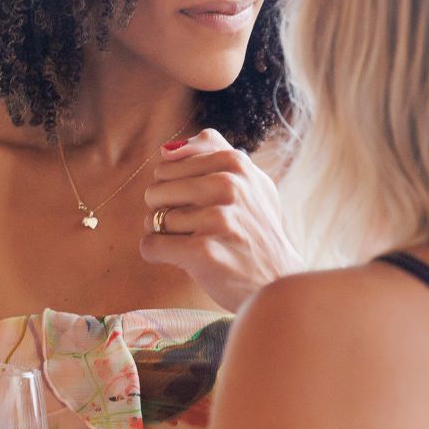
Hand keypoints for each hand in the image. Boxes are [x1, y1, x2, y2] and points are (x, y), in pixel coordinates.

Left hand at [140, 129, 300, 311]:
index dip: (173, 189)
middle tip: (192, 227)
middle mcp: (228, 186)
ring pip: (154, 220)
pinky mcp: (204, 252)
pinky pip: (151, 245)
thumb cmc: (255, 227)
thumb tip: (165, 149)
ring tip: (194, 243)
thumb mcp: (249, 179)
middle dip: (164, 211)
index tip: (198, 205)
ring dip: (164, 235)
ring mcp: (217, 219)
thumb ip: (212, 150)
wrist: (277, 279)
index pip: (167, 166)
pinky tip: (181, 258)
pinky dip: (157, 254)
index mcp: (234, 162)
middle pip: (155, 191)